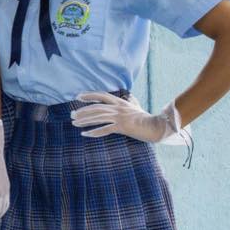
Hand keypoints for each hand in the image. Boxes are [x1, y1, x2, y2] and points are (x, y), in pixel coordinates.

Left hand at [71, 92, 186, 144]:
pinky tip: (85, 134)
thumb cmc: (147, 118)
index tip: (78, 96)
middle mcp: (119, 108)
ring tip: (74, 123)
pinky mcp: (122, 127)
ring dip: (84, 121)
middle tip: (71, 115)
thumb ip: (132, 101)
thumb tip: (129, 96)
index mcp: (121, 102)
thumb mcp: (138, 107)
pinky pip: (105, 129)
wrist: (158, 127)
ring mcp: (120, 117)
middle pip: (96, 108)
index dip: (89, 95)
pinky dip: (94, 132)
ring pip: (98, 117)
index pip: (102, 95)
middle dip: (82, 111)